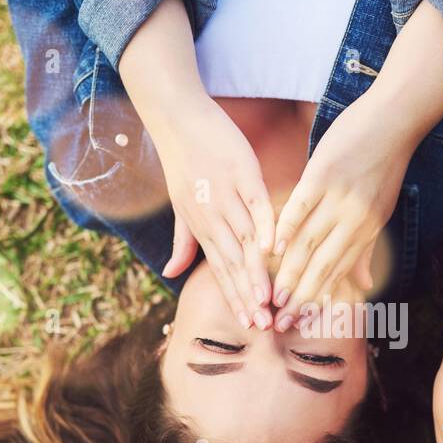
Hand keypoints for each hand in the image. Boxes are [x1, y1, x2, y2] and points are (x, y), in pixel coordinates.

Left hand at [150, 94, 276, 328]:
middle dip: (247, 296)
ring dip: (256, 272)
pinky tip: (272, 248)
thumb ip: (182, 242)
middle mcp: (212, 216)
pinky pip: (256, 204)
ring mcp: (227, 195)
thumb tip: (170, 274)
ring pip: (244, 241)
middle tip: (263, 325)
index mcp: (201, 226)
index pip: (220, 270)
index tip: (250, 325)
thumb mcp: (180, 206)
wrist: (176, 118)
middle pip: (232, 263)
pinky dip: (265, 225)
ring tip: (269, 299)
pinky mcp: (242, 173)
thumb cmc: (182, 161)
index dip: (235, 298)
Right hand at [269, 92, 410, 331]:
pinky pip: (302, 206)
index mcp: (367, 231)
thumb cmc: (384, 164)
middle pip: (321, 267)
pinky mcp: (324, 174)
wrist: (395, 119)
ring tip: (272, 297)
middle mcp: (354, 220)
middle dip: (299, 299)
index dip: (315, 301)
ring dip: (289, 273)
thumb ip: (366, 249)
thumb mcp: (380, 211)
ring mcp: (339, 198)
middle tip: (279, 323)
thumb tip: (365, 287)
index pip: (337, 274)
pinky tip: (273, 247)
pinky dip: (287, 226)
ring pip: (309, 243)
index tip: (297, 323)